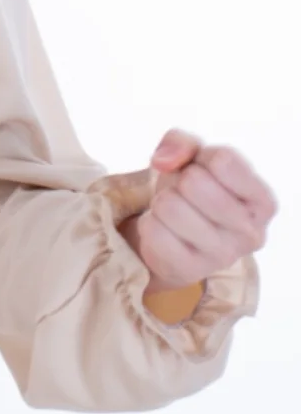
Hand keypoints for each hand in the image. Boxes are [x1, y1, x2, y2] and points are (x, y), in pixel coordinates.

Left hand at [132, 128, 278, 291]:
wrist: (178, 233)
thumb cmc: (196, 188)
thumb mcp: (194, 155)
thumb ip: (182, 142)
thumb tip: (164, 161)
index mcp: (263, 202)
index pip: (223, 161)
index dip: (201, 158)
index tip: (203, 171)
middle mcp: (251, 233)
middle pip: (194, 182)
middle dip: (180, 180)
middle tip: (186, 194)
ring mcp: (222, 257)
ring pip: (169, 206)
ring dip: (163, 202)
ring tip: (177, 212)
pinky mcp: (188, 271)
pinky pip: (152, 231)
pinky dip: (150, 224)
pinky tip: (166, 232)